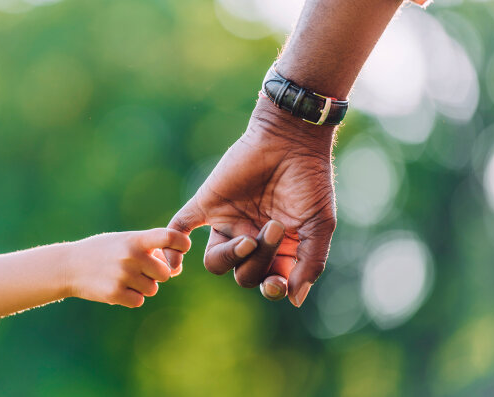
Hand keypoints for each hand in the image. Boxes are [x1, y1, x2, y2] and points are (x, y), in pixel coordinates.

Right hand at [67, 228, 190, 307]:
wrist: (69, 266)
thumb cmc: (104, 252)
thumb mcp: (125, 242)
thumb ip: (151, 251)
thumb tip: (177, 270)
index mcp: (135, 240)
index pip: (168, 237)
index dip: (181, 243)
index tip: (184, 247)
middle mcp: (131, 256)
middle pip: (165, 274)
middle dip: (155, 274)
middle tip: (137, 269)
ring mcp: (123, 275)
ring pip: (152, 289)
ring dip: (142, 287)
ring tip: (123, 277)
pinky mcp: (115, 293)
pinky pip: (138, 301)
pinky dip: (131, 297)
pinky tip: (116, 287)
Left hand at [165, 96, 336, 306]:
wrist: (290, 139)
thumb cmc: (310, 181)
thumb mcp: (319, 224)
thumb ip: (311, 262)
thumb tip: (295, 299)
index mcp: (278, 248)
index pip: (267, 282)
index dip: (270, 289)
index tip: (277, 283)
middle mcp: (250, 239)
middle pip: (243, 275)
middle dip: (259, 260)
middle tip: (274, 228)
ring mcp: (227, 222)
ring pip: (214, 262)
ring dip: (230, 257)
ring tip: (248, 238)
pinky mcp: (206, 204)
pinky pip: (181, 228)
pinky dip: (174, 245)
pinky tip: (174, 262)